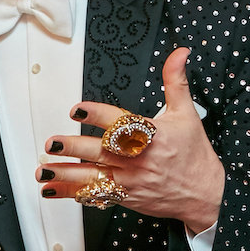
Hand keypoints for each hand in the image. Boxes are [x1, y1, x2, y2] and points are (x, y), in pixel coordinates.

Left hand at [38, 47, 225, 231]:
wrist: (206, 195)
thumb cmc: (195, 154)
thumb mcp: (187, 114)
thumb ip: (175, 82)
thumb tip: (179, 53)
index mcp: (152, 135)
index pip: (121, 122)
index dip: (97, 115)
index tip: (77, 110)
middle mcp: (139, 159)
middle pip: (102, 152)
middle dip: (74, 148)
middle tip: (52, 143)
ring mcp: (131, 181)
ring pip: (94, 177)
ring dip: (66, 175)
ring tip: (43, 170)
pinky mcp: (127, 197)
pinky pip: (96, 196)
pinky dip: (73, 194)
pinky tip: (53, 190)